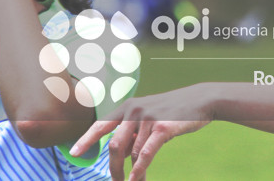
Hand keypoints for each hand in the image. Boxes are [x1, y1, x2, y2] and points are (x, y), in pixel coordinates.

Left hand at [70, 85, 213, 180]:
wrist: (200, 99)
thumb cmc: (173, 110)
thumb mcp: (148, 114)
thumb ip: (132, 130)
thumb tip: (119, 154)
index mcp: (127, 106)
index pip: (101, 124)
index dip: (86, 139)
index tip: (74, 152)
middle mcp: (134, 110)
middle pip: (115, 146)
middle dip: (114, 169)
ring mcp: (148, 118)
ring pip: (133, 153)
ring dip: (134, 174)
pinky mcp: (163, 128)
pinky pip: (146, 153)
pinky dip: (139, 169)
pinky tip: (137, 179)